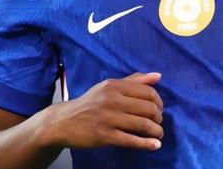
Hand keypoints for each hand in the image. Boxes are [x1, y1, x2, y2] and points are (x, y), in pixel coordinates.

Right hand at [45, 72, 163, 150]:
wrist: (63, 121)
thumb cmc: (90, 103)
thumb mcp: (109, 86)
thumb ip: (134, 80)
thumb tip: (158, 76)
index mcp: (115, 85)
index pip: (147, 92)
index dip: (159, 102)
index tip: (159, 109)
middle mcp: (112, 100)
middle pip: (148, 108)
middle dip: (158, 117)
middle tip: (158, 122)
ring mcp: (108, 118)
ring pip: (142, 124)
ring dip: (156, 130)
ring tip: (159, 134)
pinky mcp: (104, 136)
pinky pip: (131, 140)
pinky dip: (146, 143)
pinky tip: (155, 145)